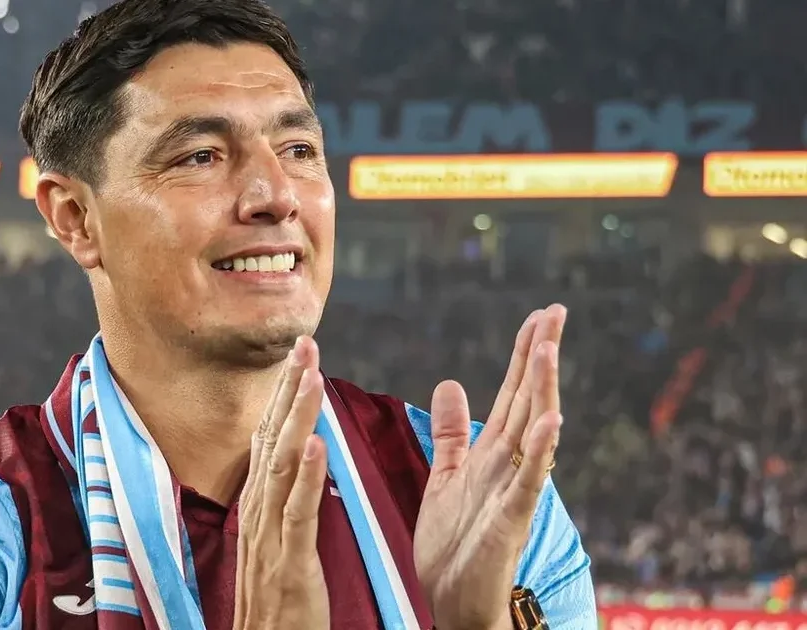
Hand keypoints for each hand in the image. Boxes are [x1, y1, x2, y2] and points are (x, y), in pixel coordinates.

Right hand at [233, 336, 329, 629]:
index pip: (270, 438)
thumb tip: (296, 457)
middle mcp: (258, 512)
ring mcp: (269, 537)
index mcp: (259, 506)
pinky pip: (295, 514)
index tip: (301, 354)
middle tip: (305, 343)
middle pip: (272, 439)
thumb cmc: (276, 603)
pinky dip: (304, 478)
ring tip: (311, 377)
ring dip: (297, 419)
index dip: (285, 395)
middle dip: (289, 390)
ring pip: (282, 466)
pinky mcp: (288, 563)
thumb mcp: (277, 543)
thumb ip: (284, 501)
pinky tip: (315, 446)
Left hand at [414, 304, 567, 629]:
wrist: (454, 599)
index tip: (539, 317)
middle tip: (556, 312)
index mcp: (493, 453)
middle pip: (528, 401)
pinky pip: (529, 480)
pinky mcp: (510, 519)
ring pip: (532, 432)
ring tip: (549, 348)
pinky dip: (541, 450)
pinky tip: (552, 420)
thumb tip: (450, 383)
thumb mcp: (445, 475)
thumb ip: (451, 434)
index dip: (524, 355)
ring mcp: (514, 491)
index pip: (513, 393)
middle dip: (540, 357)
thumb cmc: (454, 544)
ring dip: (541, 390)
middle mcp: (510, 466)